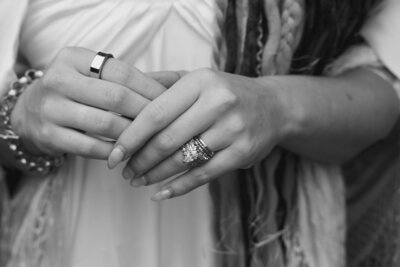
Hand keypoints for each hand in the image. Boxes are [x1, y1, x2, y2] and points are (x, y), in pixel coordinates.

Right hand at [11, 47, 166, 158]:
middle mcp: (58, 79)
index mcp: (73, 58)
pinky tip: (128, 151)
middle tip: (167, 123)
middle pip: (116, 97)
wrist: (32, 111)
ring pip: (106, 124)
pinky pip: (91, 147)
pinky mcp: (48, 135)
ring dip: (134, 133)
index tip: (171, 101)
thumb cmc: (77, 91)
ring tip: (152, 138)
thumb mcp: (95, 75)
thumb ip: (131, 78)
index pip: (122, 72)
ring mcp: (50, 109)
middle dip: (146, 112)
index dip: (150, 88)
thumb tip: (176, 82)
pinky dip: (114, 150)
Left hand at [108, 68, 290, 199]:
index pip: (156, 113)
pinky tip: (161, 194)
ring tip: (138, 180)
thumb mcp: (198, 79)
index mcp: (201, 82)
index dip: (131, 137)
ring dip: (155, 175)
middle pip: (168, 139)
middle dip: (140, 160)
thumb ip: (163, 82)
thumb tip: (124, 92)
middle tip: (125, 171)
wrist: (273, 106)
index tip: (113, 154)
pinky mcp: (243, 153)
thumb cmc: (226, 93)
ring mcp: (233, 129)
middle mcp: (218, 103)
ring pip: (184, 159)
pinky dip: (179, 187)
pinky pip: (204, 175)